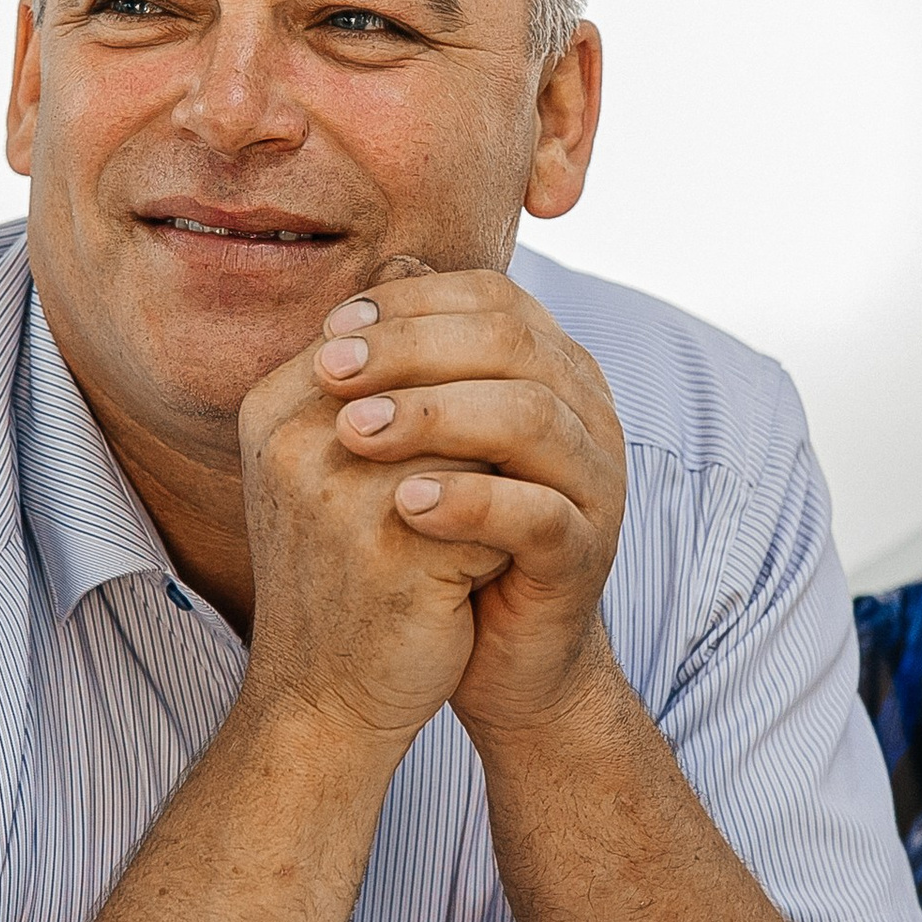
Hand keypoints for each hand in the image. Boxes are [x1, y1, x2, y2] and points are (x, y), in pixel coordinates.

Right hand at [237, 286, 509, 749]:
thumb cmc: (344, 572)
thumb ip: (375, 361)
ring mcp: (339, 495)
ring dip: (507, 471)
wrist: (325, 700)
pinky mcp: (393, 552)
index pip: (395, 331)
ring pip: (475, 434)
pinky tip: (500, 564)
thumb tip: (414, 252)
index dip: (461, 364)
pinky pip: (491, 502)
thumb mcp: (341, 453)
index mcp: (274, 404)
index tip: (487, 411)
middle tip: (516, 459)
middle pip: (441, 375)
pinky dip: (511, 526)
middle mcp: (296, 439)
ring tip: (503, 512)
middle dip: (491, 410)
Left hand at [309, 269, 626, 736]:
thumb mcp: (423, 440)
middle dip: (410, 349)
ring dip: (434, 416)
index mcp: (551, 368)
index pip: (490, 299)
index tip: (330, 331)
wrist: (498, 655)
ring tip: (353, 435)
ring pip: (531, 416)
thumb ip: (411, 362)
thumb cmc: (449, 533)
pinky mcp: (584, 552)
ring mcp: (594, 481)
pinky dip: (469, 503)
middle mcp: (586, 411)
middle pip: (511, 342)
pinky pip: (538, 512)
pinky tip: (404, 505)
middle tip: (327, 371)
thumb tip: (379, 266)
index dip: (408, 305)